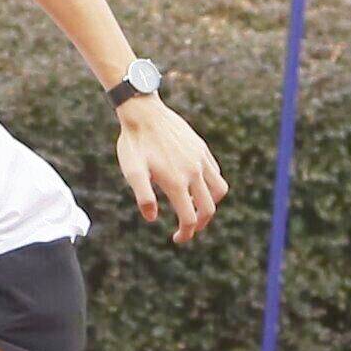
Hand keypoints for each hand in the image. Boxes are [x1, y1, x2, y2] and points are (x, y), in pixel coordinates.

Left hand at [116, 96, 226, 242]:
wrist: (143, 111)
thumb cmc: (133, 143)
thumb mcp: (132, 171)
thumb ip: (143, 196)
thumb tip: (152, 218)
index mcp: (176, 181)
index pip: (190, 218)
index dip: (186, 233)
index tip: (177, 238)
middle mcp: (193, 171)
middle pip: (209, 208)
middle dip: (201, 224)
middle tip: (188, 229)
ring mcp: (200, 158)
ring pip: (219, 189)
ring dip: (211, 203)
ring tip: (195, 206)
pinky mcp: (201, 148)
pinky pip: (215, 171)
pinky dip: (211, 184)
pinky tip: (196, 184)